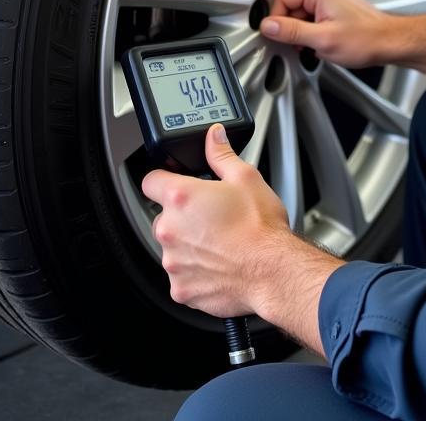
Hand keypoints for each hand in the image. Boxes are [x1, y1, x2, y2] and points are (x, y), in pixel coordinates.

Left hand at [141, 123, 290, 317]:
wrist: (273, 271)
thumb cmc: (261, 228)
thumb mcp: (246, 178)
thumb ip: (221, 154)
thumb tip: (213, 137)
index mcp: (181, 198)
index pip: (151, 181)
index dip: (164, 179)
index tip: (176, 184)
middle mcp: (170, 230)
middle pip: (163, 216)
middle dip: (183, 216)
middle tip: (211, 216)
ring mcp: (173, 262)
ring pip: (173, 247)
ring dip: (189, 244)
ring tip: (220, 242)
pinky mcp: (181, 289)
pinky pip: (181, 276)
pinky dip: (196, 271)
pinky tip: (219, 263)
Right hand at [259, 0, 393, 68]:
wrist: (390, 42)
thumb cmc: (366, 39)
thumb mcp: (322, 40)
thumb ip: (291, 32)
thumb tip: (269, 26)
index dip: (276, 21)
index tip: (278, 36)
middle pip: (291, 5)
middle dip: (292, 28)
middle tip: (301, 45)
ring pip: (301, 12)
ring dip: (303, 31)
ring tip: (317, 45)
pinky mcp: (336, 5)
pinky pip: (313, 15)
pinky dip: (313, 30)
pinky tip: (323, 42)